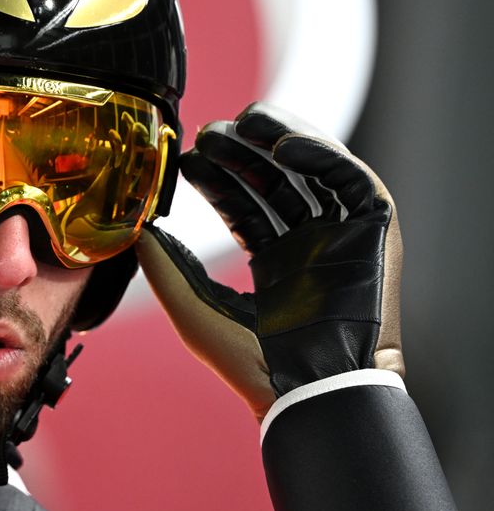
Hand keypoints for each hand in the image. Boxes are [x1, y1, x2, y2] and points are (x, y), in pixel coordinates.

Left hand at [136, 102, 403, 419]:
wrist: (308, 390)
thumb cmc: (252, 365)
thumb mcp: (193, 309)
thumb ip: (164, 267)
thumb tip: (135, 228)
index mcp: (275, 265)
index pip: (244, 207)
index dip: (218, 179)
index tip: (189, 157)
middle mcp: (310, 247)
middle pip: (277, 182)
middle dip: (244, 153)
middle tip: (211, 131)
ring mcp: (343, 238)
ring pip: (313, 171)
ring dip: (280, 139)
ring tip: (244, 120)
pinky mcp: (376, 232)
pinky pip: (352, 180)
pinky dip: (322, 154)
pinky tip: (283, 144)